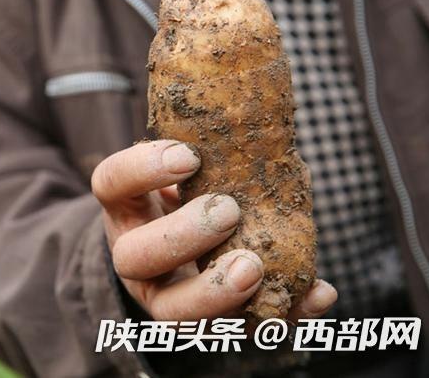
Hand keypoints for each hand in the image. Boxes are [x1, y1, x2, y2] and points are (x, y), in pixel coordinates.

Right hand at [92, 139, 336, 321]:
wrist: (183, 251)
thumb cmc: (191, 193)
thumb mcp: (184, 167)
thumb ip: (206, 144)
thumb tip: (254, 95)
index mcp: (128, 205)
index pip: (110, 183)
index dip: (141, 170)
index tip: (189, 156)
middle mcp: (136, 255)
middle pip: (133, 257)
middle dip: (181, 237)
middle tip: (228, 210)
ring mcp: (166, 296)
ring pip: (171, 312)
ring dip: (215, 292)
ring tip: (255, 265)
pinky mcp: (209, 324)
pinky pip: (238, 333)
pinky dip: (281, 316)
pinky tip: (318, 292)